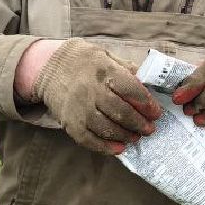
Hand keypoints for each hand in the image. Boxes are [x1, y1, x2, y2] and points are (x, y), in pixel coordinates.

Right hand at [30, 39, 161, 155]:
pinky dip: (105, 147)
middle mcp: (91, 90)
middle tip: (149, 129)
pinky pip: (89, 140)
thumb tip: (150, 84)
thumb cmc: (85, 61)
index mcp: (104, 71)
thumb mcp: (107, 56)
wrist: (48, 67)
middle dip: (139, 123)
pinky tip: (119, 148)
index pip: (130, 90)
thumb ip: (128, 70)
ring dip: (125, 136)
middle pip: (121, 112)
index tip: (156, 112)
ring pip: (107, 128)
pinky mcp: (70, 123)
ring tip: (136, 137)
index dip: (146, 104)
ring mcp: (79, 108)